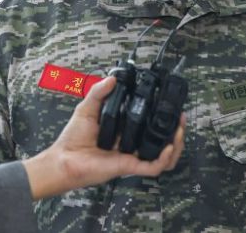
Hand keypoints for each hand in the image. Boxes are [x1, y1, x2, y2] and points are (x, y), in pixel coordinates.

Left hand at [23, 76, 185, 199]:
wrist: (64, 159)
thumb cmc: (73, 138)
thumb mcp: (87, 108)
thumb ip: (99, 92)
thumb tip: (112, 78)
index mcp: (125, 131)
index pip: (150, 124)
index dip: (163, 116)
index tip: (171, 103)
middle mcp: (132, 144)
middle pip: (162, 141)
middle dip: (176, 130)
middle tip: (181, 118)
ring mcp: (132, 156)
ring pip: (163, 156)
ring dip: (176, 144)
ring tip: (180, 130)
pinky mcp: (129, 167)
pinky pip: (152, 167)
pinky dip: (164, 159)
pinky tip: (169, 146)